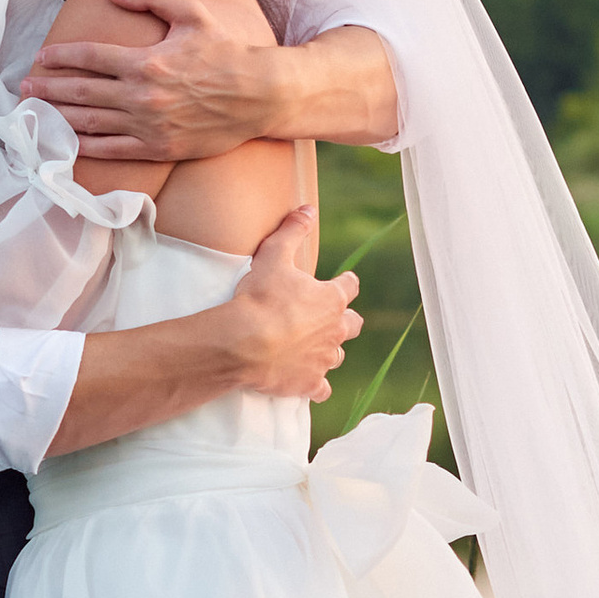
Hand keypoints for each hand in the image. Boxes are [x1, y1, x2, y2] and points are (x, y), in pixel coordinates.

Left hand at [22, 0, 286, 161]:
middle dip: (49, 88)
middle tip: (23, 87)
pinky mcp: (160, 149)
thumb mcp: (193, 11)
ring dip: (59, 117)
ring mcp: (149, 127)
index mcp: (145, 61)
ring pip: (92, 123)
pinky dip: (87, 146)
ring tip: (35, 113)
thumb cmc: (229, 50)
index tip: (41, 57)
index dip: (61, 57)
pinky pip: (114, 150)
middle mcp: (142, 97)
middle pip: (82, 92)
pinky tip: (67, 143)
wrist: (262, 96)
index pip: (90, 57)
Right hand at [229, 207, 360, 403]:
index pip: (350, 287)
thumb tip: (308, 208)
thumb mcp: (274, 255)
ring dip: (329, 351)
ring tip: (315, 349)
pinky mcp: (309, 383)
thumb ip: (293, 231)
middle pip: (353, 325)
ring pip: (337, 356)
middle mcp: (335, 331)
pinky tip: (309, 383)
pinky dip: (317, 386)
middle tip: (333, 319)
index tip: (344, 282)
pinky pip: (321, 389)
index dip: (346, 282)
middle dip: (346, 321)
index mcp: (331, 299)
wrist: (245, 344)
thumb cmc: (260, 298)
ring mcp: (324, 360)